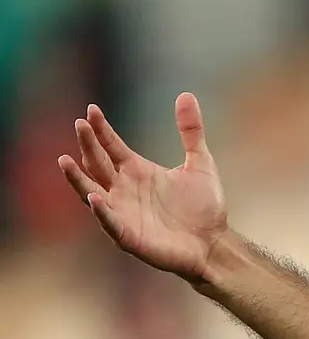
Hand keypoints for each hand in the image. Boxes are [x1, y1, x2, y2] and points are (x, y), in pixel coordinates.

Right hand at [58, 95, 229, 281]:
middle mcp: (124, 189)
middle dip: (88, 145)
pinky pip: (110, 222)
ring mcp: (123, 212)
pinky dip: (102, 211)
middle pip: (97, 163)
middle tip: (80, 125)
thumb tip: (186, 94)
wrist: (215, 244)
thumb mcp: (200, 163)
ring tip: (64, 159)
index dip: (101, 129)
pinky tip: (95, 197)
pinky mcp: (129, 236)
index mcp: (137, 171)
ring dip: (77, 178)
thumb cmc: (205, 208)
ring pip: (91, 192)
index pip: (111, 146)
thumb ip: (191, 131)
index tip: (92, 110)